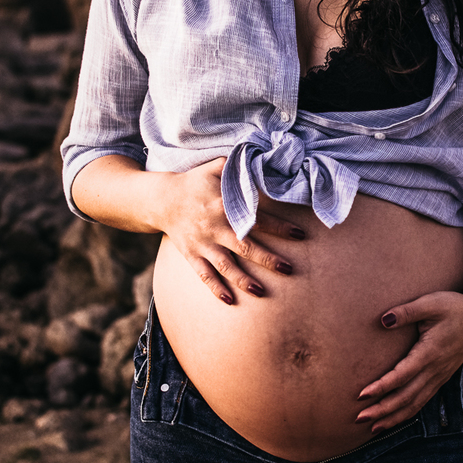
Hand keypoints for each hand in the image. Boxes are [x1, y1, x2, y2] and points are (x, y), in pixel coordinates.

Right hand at [161, 158, 304, 304]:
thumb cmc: (195, 182)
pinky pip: (204, 275)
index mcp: (223, 206)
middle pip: (245, 247)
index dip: (279, 227)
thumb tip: (266, 161)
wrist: (162, 200)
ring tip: (261, 291)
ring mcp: (202, 244)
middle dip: (267, 259)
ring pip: (225, 266)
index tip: (300, 234)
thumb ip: (239, 166)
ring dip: (243, 279)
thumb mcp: (216, 167)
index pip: (256, 218)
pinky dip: (215, 288)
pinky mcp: (191, 255)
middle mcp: (214, 227)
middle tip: (288, 269)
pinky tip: (229, 300)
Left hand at [354, 289, 462, 431]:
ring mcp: (439, 377)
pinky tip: (394, 419)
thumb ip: (406, 312)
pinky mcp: (440, 378)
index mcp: (430, 352)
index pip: (402, 375)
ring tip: (372, 428)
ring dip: (393, 417)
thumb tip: (383, 320)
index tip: (362, 395)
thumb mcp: (431, 303)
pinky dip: (407, 414)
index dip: (382, 386)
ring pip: (415, 404)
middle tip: (359, 418)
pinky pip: (422, 401)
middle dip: (382, 410)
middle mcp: (435, 370)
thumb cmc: (454, 307)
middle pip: (406, 397)